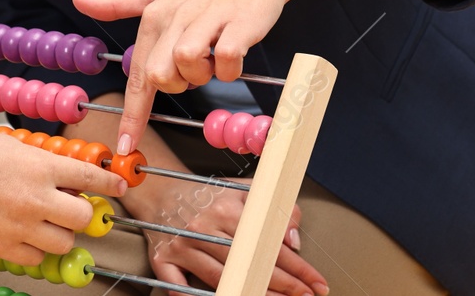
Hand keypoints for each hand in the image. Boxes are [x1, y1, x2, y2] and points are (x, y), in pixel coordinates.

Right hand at [0, 127, 129, 265]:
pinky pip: (37, 257)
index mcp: (42, 169)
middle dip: (81, 213)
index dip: (108, 184)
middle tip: (71, 208)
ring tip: (44, 221)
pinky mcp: (6, 247)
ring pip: (64, 242)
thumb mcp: (16, 146)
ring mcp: (22, 226)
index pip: (89, 179)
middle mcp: (37, 199)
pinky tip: (25, 233)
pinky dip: (36, 248)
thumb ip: (45, 162)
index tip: (117, 187)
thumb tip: (71, 175)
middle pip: (84, 218)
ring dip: (60, 233)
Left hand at [72, 0, 300, 154]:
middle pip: (159, 77)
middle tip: (195, 66)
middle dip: (178, 84)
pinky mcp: (238, 24)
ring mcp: (206, 20)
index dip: (132, 115)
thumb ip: (119, 1)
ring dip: (204, 74)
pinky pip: (226, 63)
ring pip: (188, 68)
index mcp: (154, 14)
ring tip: (215, 54)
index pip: (136, 73)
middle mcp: (174, 17)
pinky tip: (235, 52)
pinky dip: (230, 68)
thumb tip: (78, 0)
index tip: (126, 145)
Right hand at [124, 178, 328, 295]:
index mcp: (226, 209)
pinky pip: (176, 285)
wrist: (158, 189)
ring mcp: (182, 245)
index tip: (316, 282)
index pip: (268, 242)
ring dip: (250, 293)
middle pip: (247, 263)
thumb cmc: (205, 195)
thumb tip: (292, 239)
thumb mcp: (241, 190)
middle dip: (282, 284)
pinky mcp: (163, 258)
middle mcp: (203, 227)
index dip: (297, 266)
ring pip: (221, 277)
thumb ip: (273, 208)